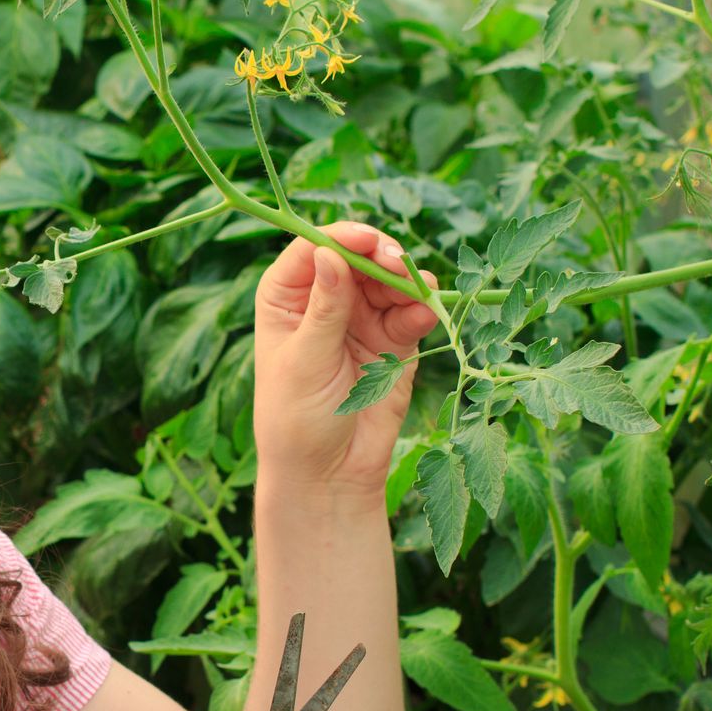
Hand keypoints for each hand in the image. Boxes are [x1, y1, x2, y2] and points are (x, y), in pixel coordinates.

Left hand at [252, 221, 440, 497]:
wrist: (328, 473)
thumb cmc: (297, 418)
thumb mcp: (306, 360)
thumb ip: (325, 309)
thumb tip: (330, 253)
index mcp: (286, 298)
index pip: (311, 249)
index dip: (340, 237)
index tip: (366, 240)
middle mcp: (324, 300)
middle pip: (357, 257)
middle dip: (381, 255)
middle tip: (399, 264)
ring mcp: (360, 318)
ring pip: (388, 280)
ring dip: (406, 280)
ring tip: (418, 291)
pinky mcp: (392, 340)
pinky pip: (411, 312)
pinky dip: (421, 308)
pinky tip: (425, 314)